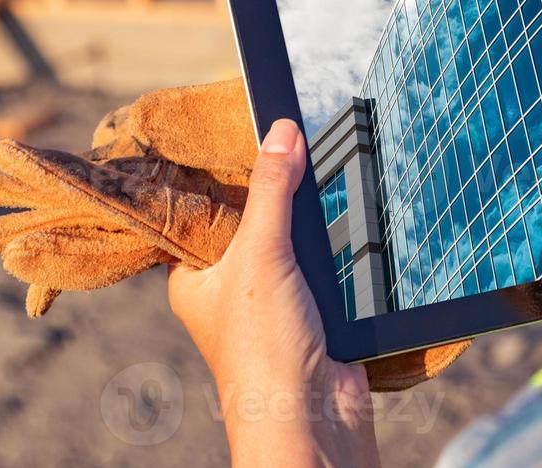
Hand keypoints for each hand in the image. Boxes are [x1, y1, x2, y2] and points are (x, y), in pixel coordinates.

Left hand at [168, 120, 378, 466]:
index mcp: (194, 276)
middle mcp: (229, 288)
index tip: (241, 127)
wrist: (312, 414)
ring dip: (309, 217)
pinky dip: (336, 244)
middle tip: (291, 136)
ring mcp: (273, 300)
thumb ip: (271, 191)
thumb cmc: (261, 348)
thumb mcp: (260, 254)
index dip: (219, 172)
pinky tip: (347, 212)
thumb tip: (281, 132)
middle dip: (273, 188)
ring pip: (291, 240)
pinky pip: (323, 262)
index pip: (201, 210)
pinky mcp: (314, 311)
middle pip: (252, 219)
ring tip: (322, 162)